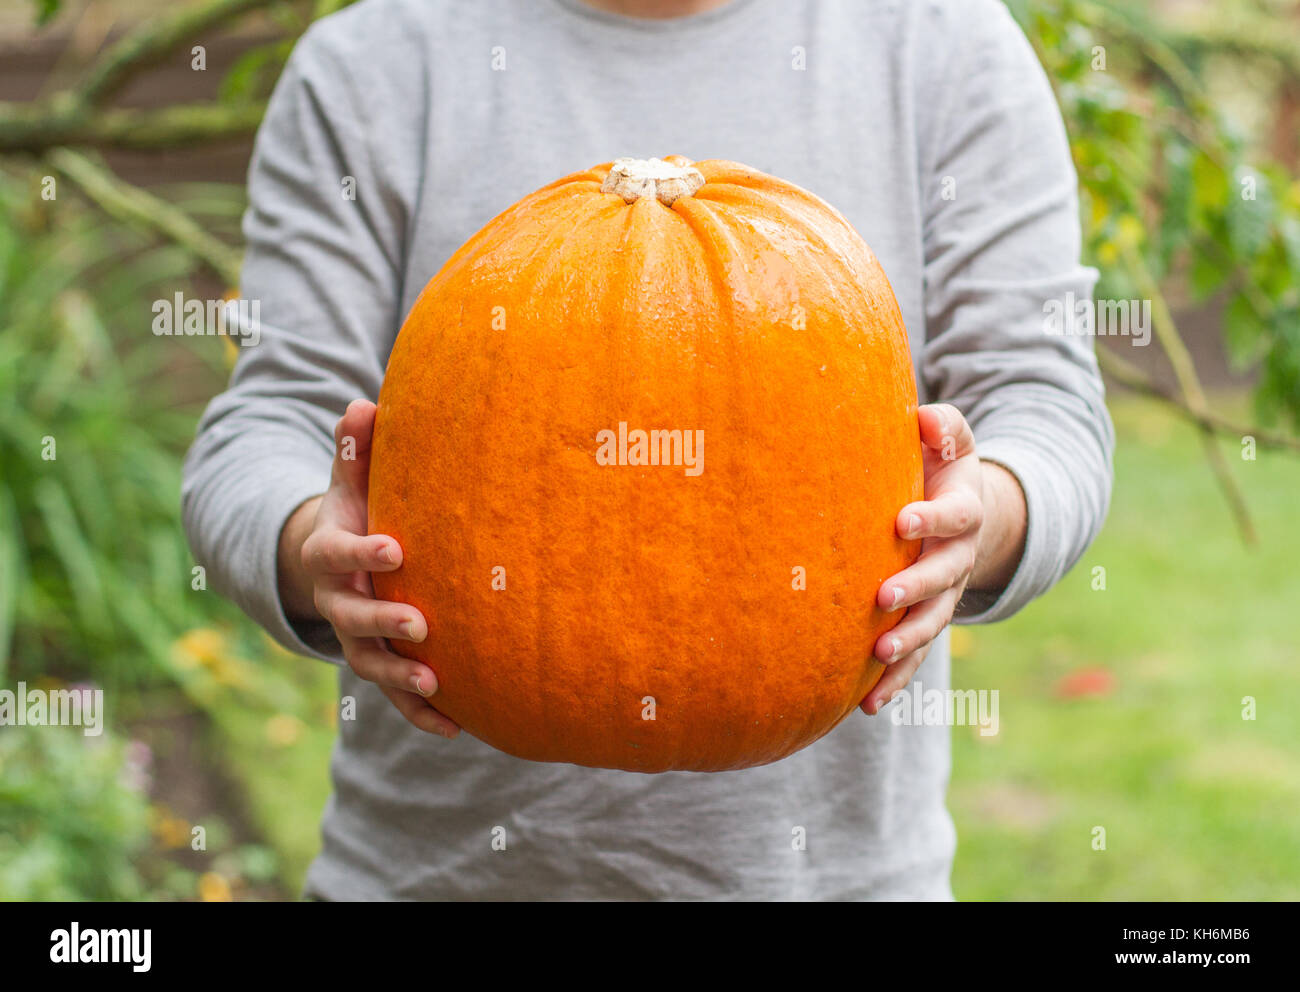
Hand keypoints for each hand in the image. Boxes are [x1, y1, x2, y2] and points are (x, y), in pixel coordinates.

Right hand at [278, 399, 459, 737]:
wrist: (332, 558)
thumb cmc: (356, 508)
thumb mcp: (352, 477)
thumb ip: (356, 448)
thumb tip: (364, 404)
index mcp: (328, 552)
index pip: (337, 554)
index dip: (361, 553)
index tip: (395, 548)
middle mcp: (336, 600)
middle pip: (352, 618)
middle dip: (383, 622)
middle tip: (420, 625)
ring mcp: (355, 637)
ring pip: (370, 664)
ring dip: (400, 677)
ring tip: (434, 682)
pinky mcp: (378, 662)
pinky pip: (395, 695)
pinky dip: (421, 712)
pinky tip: (458, 725)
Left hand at [859, 403, 1025, 714]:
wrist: (965, 517)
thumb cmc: (942, 470)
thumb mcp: (951, 441)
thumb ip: (942, 427)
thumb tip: (923, 417)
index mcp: (964, 513)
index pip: (954, 517)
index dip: (932, 518)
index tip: (901, 520)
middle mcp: (957, 560)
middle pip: (941, 579)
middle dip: (914, 589)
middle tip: (882, 596)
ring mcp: (944, 597)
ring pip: (930, 625)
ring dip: (907, 643)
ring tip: (878, 655)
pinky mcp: (925, 624)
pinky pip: (914, 658)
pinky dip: (893, 683)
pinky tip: (866, 706)